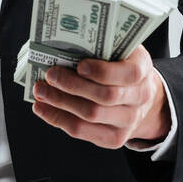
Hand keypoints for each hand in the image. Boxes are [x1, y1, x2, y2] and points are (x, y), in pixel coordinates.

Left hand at [31, 44, 170, 148]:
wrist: (141, 97)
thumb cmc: (121, 65)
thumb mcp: (120, 49)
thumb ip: (102, 46)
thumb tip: (63, 43)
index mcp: (142, 70)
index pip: (129, 74)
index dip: (103, 71)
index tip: (80, 66)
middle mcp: (139, 98)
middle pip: (106, 96)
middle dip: (73, 86)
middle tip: (50, 74)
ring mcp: (128, 121)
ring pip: (91, 115)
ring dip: (61, 102)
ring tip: (40, 91)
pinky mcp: (113, 138)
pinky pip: (82, 131)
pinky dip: (58, 119)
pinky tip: (42, 108)